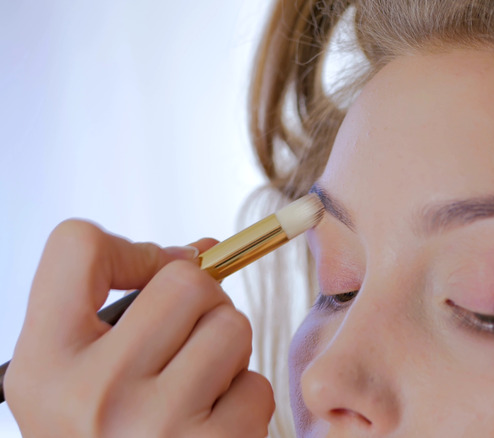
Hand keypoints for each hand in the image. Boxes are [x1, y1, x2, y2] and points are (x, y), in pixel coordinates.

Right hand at [4, 219, 273, 436]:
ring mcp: (156, 424)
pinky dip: (241, 402)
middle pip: (187, 281)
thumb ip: (126, 306)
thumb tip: (205, 248)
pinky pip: (255, 385)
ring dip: (225, 354)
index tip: (151, 275)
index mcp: (44, 364)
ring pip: (232, 327)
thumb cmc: (105, 435)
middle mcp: (92, 392)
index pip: (76, 245)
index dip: (131, 250)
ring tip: (192, 392)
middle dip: (201, 305)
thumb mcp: (78, 376)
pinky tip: (209, 429)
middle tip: (184, 342)